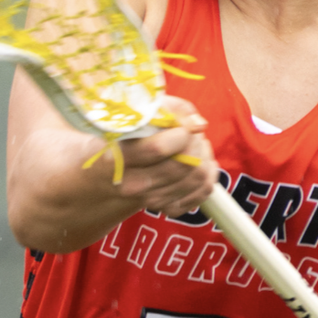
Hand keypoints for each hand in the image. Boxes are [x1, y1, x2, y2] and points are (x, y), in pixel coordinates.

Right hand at [106, 98, 215, 216]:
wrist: (109, 175)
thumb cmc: (124, 138)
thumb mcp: (135, 115)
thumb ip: (167, 110)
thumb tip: (198, 123)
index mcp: (117, 159)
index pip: (159, 148)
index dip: (180, 131)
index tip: (181, 124)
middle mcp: (132, 185)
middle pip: (184, 164)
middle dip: (194, 141)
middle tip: (188, 131)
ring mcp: (151, 200)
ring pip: (199, 175)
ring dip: (203, 153)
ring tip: (193, 143)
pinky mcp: (169, 208)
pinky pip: (205, 189)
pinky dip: (208, 171)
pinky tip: (196, 161)